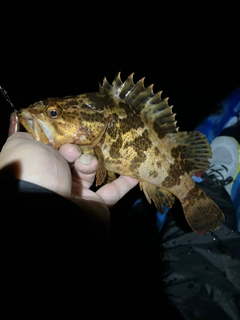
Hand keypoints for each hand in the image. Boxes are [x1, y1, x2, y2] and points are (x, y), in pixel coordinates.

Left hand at [0, 133, 137, 232]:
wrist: (48, 206)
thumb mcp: (22, 146)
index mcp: (41, 170)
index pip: (56, 151)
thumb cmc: (35, 172)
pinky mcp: (96, 207)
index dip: (62, 143)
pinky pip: (112, 193)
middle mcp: (58, 183)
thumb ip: (28, 137)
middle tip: (76, 152)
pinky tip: (133, 172)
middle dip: (78, 152)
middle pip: (74, 160)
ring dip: (93, 163)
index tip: (66, 142)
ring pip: (92, 173)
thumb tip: (40, 134)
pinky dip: (124, 183)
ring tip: (91, 162)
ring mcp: (77, 196)